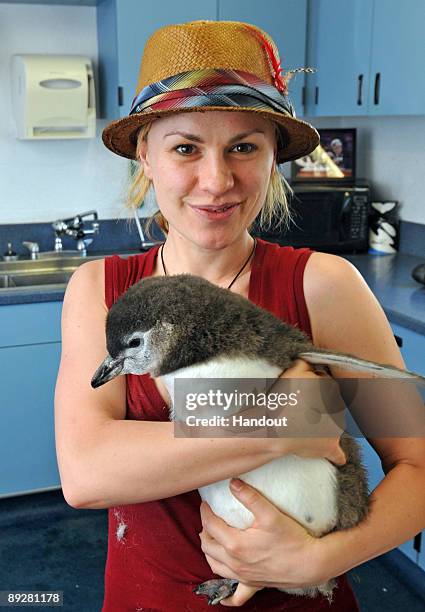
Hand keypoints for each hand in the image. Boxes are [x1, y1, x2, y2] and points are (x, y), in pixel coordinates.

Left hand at [199, 478, 329, 606]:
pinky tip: (222, 596)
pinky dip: (226, 595)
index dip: (205, 512)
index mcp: (235, 544)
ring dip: (210, 552)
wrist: (310, 563)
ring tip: (213, 540)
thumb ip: (249, 496)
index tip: (206, 503)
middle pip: (207, 546)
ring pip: (214, 566)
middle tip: (209, 518)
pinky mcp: (252, 585)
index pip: (210, 525)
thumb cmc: (291, 538)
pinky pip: (235, 595)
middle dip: (205, 531)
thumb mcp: (270, 514)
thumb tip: (232, 482)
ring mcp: (242, 577)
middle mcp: (235, 563)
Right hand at [274, 359, 346, 465]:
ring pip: (335, 424)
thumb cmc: (284, 400)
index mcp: (331, 388)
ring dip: (326, 424)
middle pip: (332, 403)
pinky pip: (338, 454)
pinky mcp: (329, 447)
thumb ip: (305, 363)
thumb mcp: (293, 372)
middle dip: (320, 405)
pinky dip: (336, 455)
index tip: (302, 393)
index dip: (314, 388)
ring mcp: (335, 429)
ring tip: (305, 426)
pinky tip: (336, 457)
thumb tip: (310, 361)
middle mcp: (338, 407)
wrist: (276, 427)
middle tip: (302, 408)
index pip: (326, 384)